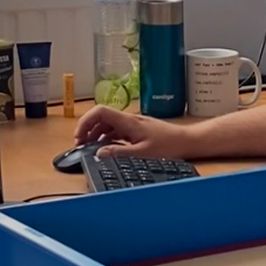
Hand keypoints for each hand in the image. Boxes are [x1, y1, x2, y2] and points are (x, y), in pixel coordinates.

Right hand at [73, 105, 191, 157]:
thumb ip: (119, 153)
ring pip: (107, 125)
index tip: (79, 136)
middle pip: (100, 118)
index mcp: (128, 121)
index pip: (100, 112)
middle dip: (87, 129)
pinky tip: (106, 148)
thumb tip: (99, 153)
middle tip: (80, 144)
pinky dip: (107, 138)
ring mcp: (133, 125)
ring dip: (96, 134)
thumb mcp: (142, 153)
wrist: (187, 141)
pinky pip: (116, 131)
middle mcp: (129, 120)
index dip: (85, 122)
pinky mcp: (137, 130)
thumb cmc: (170, 146)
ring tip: (90, 147)